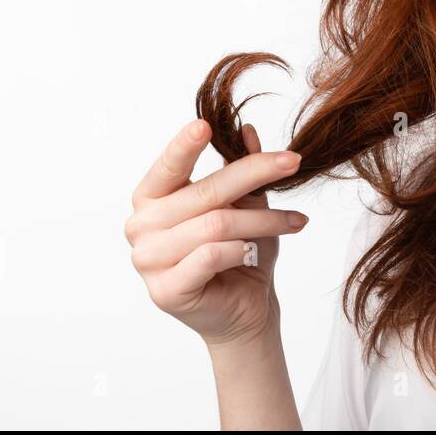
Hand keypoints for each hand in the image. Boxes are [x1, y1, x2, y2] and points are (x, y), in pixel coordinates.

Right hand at [125, 119, 308, 347]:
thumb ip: (242, 168)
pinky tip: (255, 253)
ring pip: (217, 224)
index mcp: (152, 198)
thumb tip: (249, 132)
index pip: (168, 166)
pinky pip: (212, 256)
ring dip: (264, 220)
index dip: (184, 145)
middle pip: (206, 192)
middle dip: (256, 174)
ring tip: (294, 221)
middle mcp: (141, 226)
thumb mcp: (247, 204)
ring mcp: (147, 260)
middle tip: (293, 163)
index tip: (206, 125)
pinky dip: (242, 250)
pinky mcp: (165, 290)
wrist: (244, 310)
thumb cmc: (241, 252)